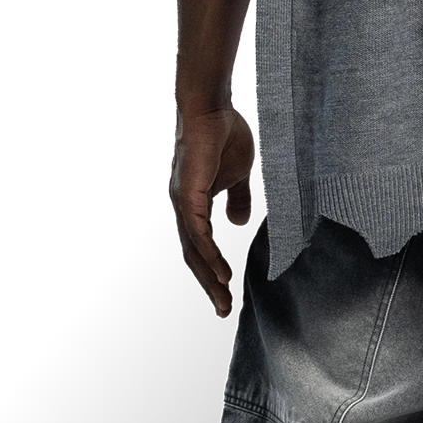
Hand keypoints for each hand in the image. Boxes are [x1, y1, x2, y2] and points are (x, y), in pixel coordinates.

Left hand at [169, 104, 254, 318]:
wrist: (214, 110)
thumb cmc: (225, 136)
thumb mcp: (239, 176)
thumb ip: (238, 199)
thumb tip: (238, 224)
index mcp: (195, 207)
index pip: (200, 249)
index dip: (212, 273)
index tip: (226, 296)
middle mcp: (184, 210)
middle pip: (194, 258)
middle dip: (209, 286)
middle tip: (223, 311)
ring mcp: (184, 204)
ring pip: (194, 252)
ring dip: (209, 279)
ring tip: (223, 300)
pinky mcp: (188, 195)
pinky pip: (198, 234)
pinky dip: (209, 256)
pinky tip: (220, 273)